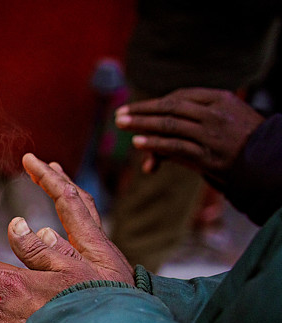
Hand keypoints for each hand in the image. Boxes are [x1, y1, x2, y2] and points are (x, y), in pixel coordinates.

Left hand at [115, 88, 264, 178]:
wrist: (267, 162)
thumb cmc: (241, 142)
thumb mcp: (224, 121)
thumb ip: (194, 122)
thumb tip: (158, 141)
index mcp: (220, 99)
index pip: (180, 96)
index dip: (154, 102)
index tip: (135, 108)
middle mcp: (214, 113)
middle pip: (170, 108)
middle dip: (142, 111)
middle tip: (119, 114)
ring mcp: (210, 134)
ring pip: (169, 125)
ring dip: (141, 124)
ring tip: (121, 123)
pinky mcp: (206, 155)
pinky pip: (175, 146)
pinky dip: (155, 144)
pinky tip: (137, 143)